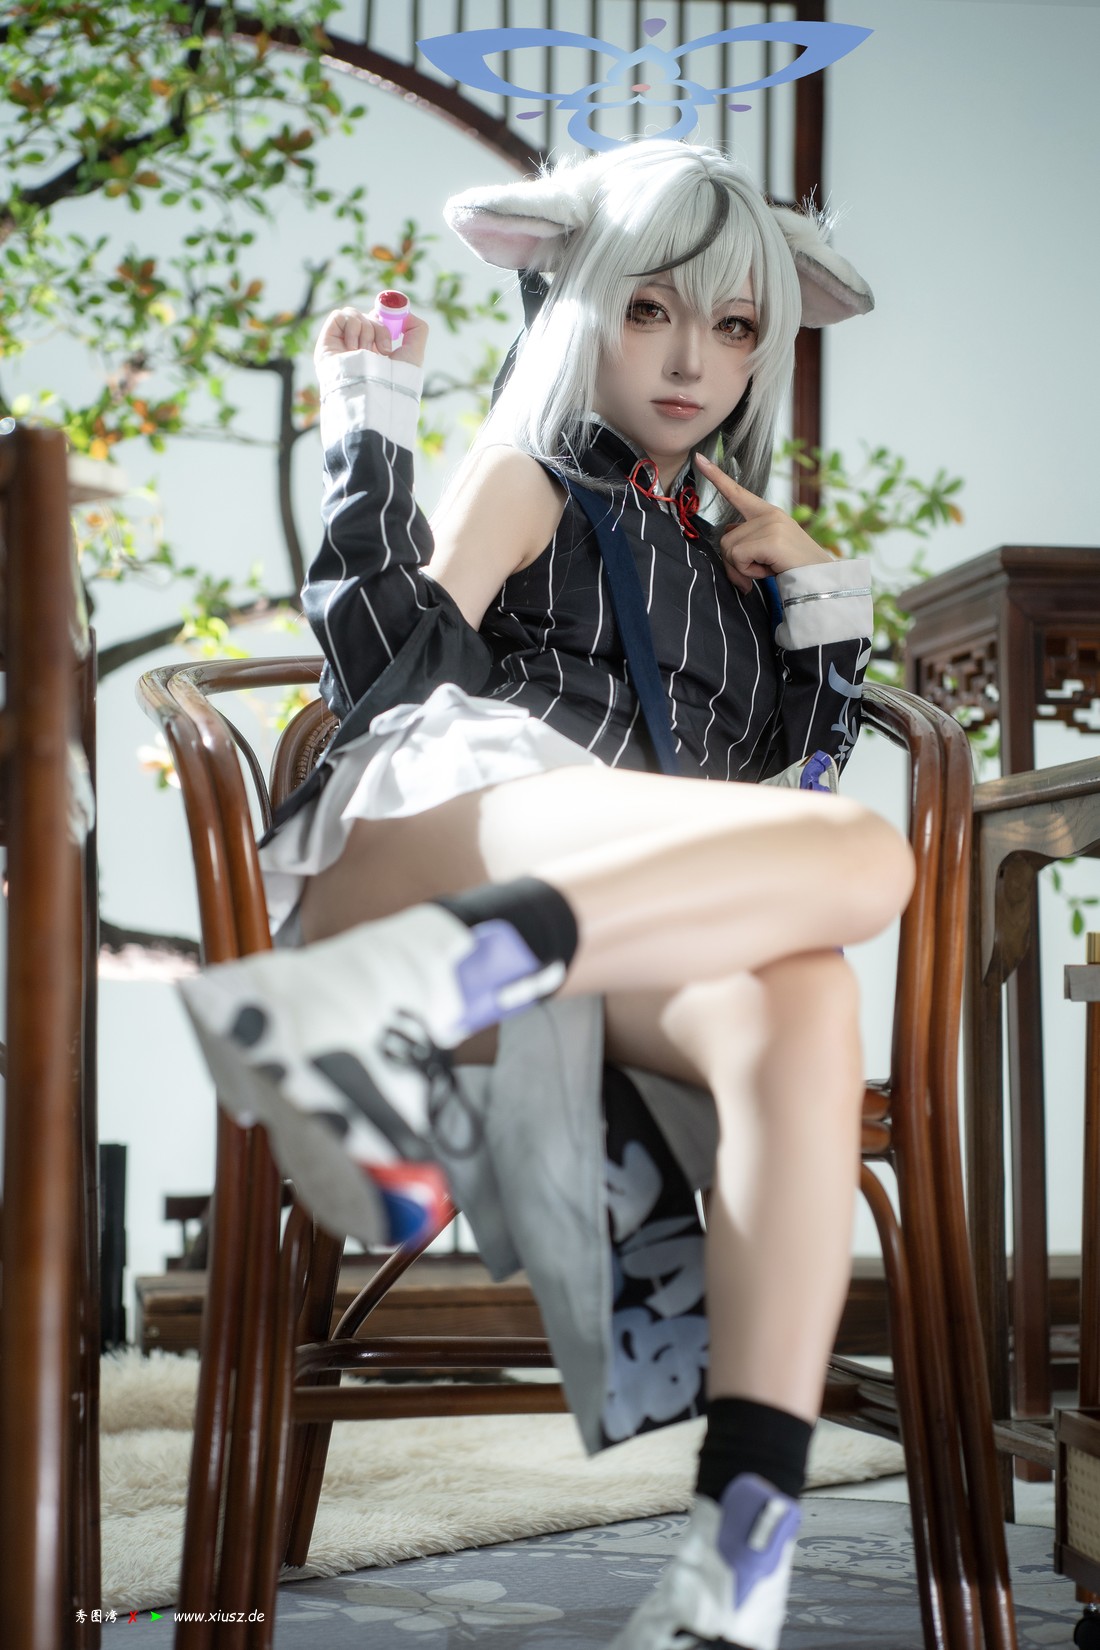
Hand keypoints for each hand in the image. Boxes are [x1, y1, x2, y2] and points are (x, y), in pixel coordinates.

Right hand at [313, 303, 428, 370]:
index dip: (385, 319)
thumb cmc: (395, 379)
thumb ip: (417, 329)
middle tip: (385, 351)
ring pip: (355, 315)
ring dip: (367, 332)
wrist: (375, 392)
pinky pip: (340, 316)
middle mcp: (357, 348)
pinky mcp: (327, 341)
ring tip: (366, 354)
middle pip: (368, 317)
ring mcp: (341, 344)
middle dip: (380, 329)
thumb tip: (404, 311)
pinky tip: (354, 349)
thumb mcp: (414, 352)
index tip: (394, 327)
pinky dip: (352, 327)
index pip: (377, 322)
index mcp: (375, 352)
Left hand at [695, 452, 831, 594]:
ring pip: (729, 550)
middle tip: (760, 567)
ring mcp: (770, 524)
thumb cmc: (793, 567)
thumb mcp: (766, 549)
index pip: (737, 492)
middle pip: (725, 538)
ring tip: (768, 567)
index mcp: (768, 513)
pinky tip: (768, 569)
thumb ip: (746, 541)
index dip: (716, 476)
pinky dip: (748, 572)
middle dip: (735, 561)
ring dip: (743, 568)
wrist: (820, 579)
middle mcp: (768, 514)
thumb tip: (728, 543)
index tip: (698, 458)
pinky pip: (738, 558)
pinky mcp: (770, 539)